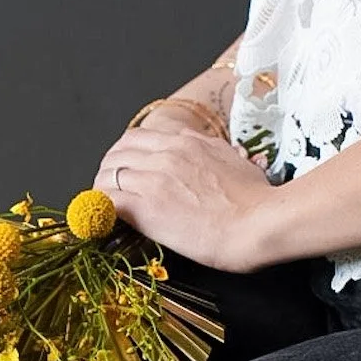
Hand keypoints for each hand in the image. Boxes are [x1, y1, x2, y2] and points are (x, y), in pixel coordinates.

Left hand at [92, 123, 278, 272]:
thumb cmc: (256, 199)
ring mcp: (154, 180)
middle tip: (109, 188)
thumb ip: (209, 150)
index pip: (136, 137)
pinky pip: (107, 201)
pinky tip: (104, 221)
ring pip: (106, 176)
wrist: (259, 223)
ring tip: (104, 207)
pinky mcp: (147, 209)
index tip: (124, 169)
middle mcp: (166, 155)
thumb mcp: (233, 160)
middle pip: (116, 154)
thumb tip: (199, 146)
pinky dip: (101, 210)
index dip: (124, 154)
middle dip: (108, 170)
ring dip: (101, 190)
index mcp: (186, 142)